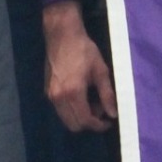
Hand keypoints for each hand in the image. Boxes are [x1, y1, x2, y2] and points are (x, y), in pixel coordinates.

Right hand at [43, 0, 117, 131]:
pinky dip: (72, 110)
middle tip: (101, 109)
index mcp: (73, 92)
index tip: (109, 121)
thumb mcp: (101, 71)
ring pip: (66, 119)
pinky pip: (60, 110)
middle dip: (89, 123)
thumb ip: (107, 94)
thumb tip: (113, 114)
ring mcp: (51, 95)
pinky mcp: (47, 91)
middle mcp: (58, 98)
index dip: (98, 125)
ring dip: (80, 117)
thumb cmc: (84, 50)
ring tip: (92, 101)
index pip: (85, 120)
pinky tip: (82, 96)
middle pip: (73, 125)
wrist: (62, 36)